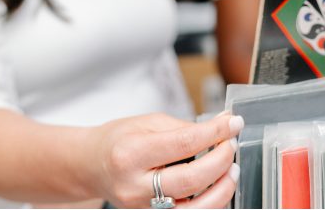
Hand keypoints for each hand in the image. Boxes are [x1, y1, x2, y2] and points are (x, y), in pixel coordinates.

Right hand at [85, 112, 242, 208]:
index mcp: (131, 153)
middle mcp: (135, 185)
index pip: (184, 143)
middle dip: (221, 160)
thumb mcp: (147, 123)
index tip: (232, 123)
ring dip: (222, 188)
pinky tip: (218, 186)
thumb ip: (184, 127)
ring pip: (195, 208)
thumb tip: (221, 125)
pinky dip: (211, 202)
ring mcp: (143, 208)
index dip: (215, 133)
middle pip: (191, 179)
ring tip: (232, 170)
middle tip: (231, 144)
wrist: (91, 166)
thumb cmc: (117, 141)